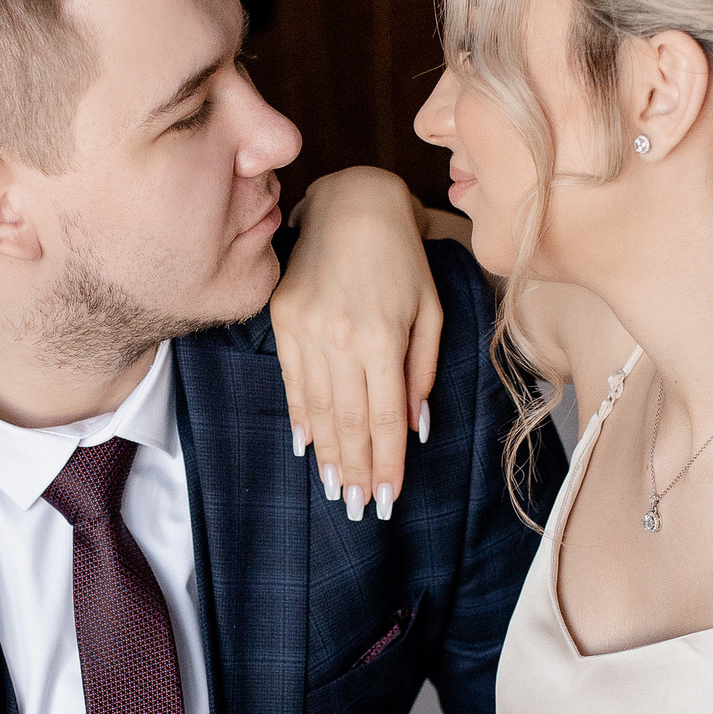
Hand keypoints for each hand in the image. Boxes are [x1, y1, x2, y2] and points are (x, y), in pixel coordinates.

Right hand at [271, 169, 442, 513]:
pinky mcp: (282, 319)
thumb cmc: (404, 258)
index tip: (390, 498)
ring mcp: (306, 329)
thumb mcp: (430, 310)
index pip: (386, 417)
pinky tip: (306, 446)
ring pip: (317, 408)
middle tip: (360, 509)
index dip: (388, 462)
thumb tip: (416, 426)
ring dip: (328, 454)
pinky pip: (291, 380)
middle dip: (357, 470)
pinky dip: (299, 417)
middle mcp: (340, 337)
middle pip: (349, 421)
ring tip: (337, 489)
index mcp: (382, 336)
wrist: (353, 204)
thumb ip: (422, 369)